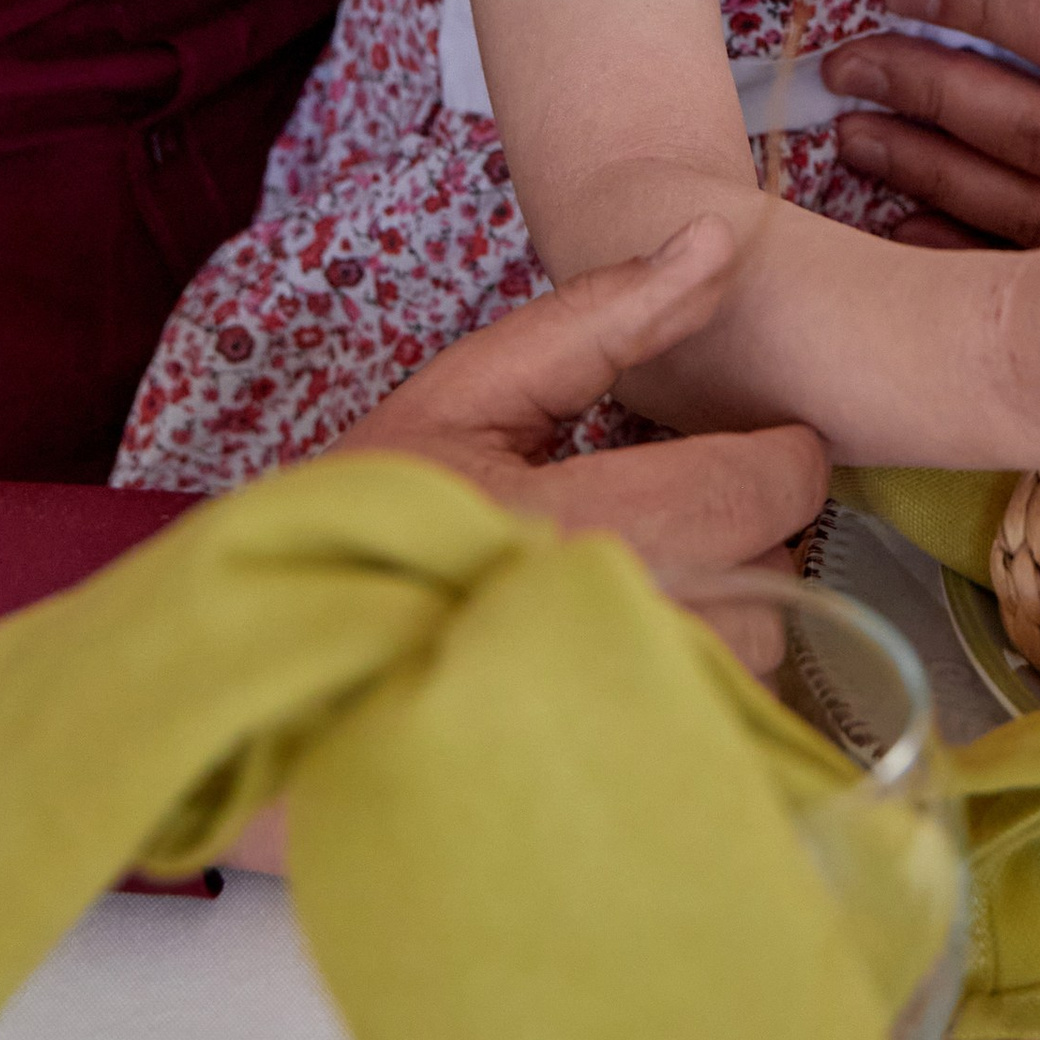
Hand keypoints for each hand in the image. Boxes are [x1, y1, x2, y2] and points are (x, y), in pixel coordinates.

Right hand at [217, 220, 824, 875]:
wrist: (266, 684)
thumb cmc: (365, 521)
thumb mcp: (466, 394)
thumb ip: (601, 317)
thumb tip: (715, 240)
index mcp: (567, 526)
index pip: (758, 488)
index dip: (769, 458)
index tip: (736, 453)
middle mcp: (601, 641)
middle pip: (773, 583)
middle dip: (744, 541)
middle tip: (673, 524)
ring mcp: (610, 737)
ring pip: (755, 670)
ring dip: (725, 626)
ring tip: (640, 600)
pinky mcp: (613, 800)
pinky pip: (722, 745)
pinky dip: (699, 704)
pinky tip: (629, 676)